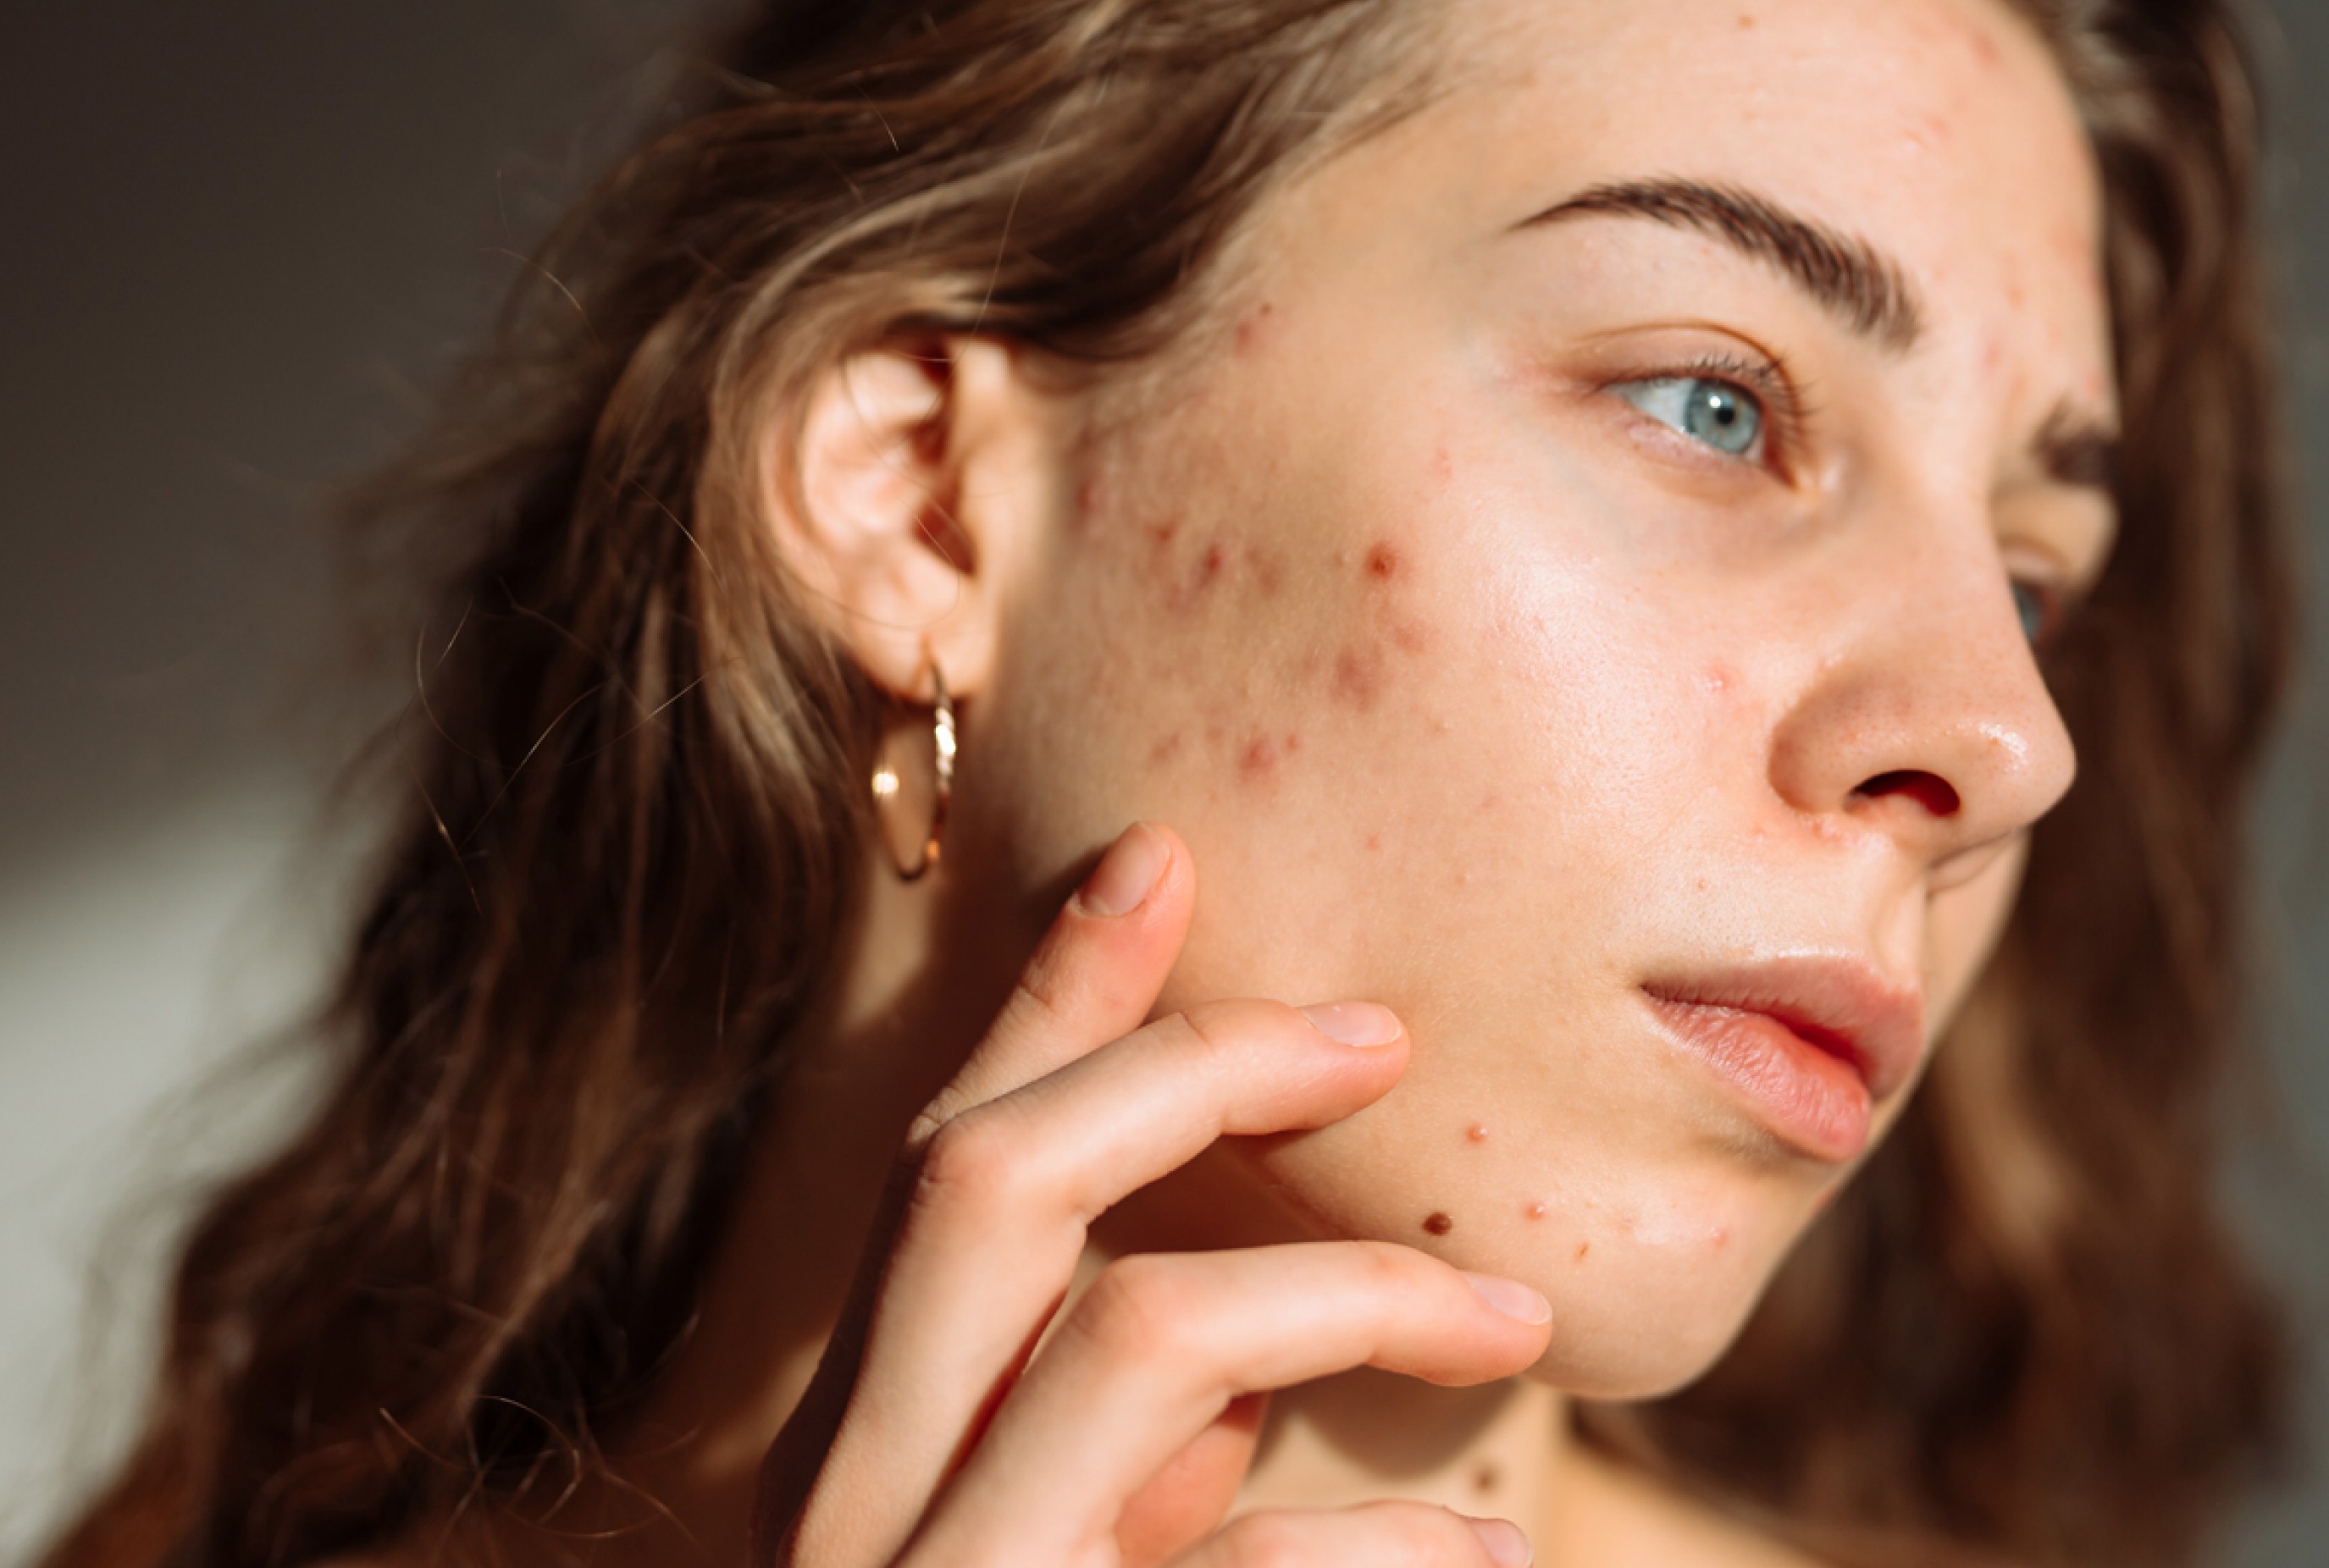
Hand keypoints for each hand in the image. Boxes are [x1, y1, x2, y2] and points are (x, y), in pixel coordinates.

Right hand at [752, 821, 1550, 1567]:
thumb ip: (1115, 1476)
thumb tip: (1248, 1384)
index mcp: (841, 1456)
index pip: (938, 1165)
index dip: (1049, 1001)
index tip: (1158, 856)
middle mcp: (845, 1505)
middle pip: (991, 1177)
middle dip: (1194, 1067)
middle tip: (1379, 1035)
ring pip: (1145, 1329)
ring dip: (1361, 1295)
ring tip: (1515, 1322)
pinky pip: (1256, 1558)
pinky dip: (1398, 1544)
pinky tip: (1492, 1558)